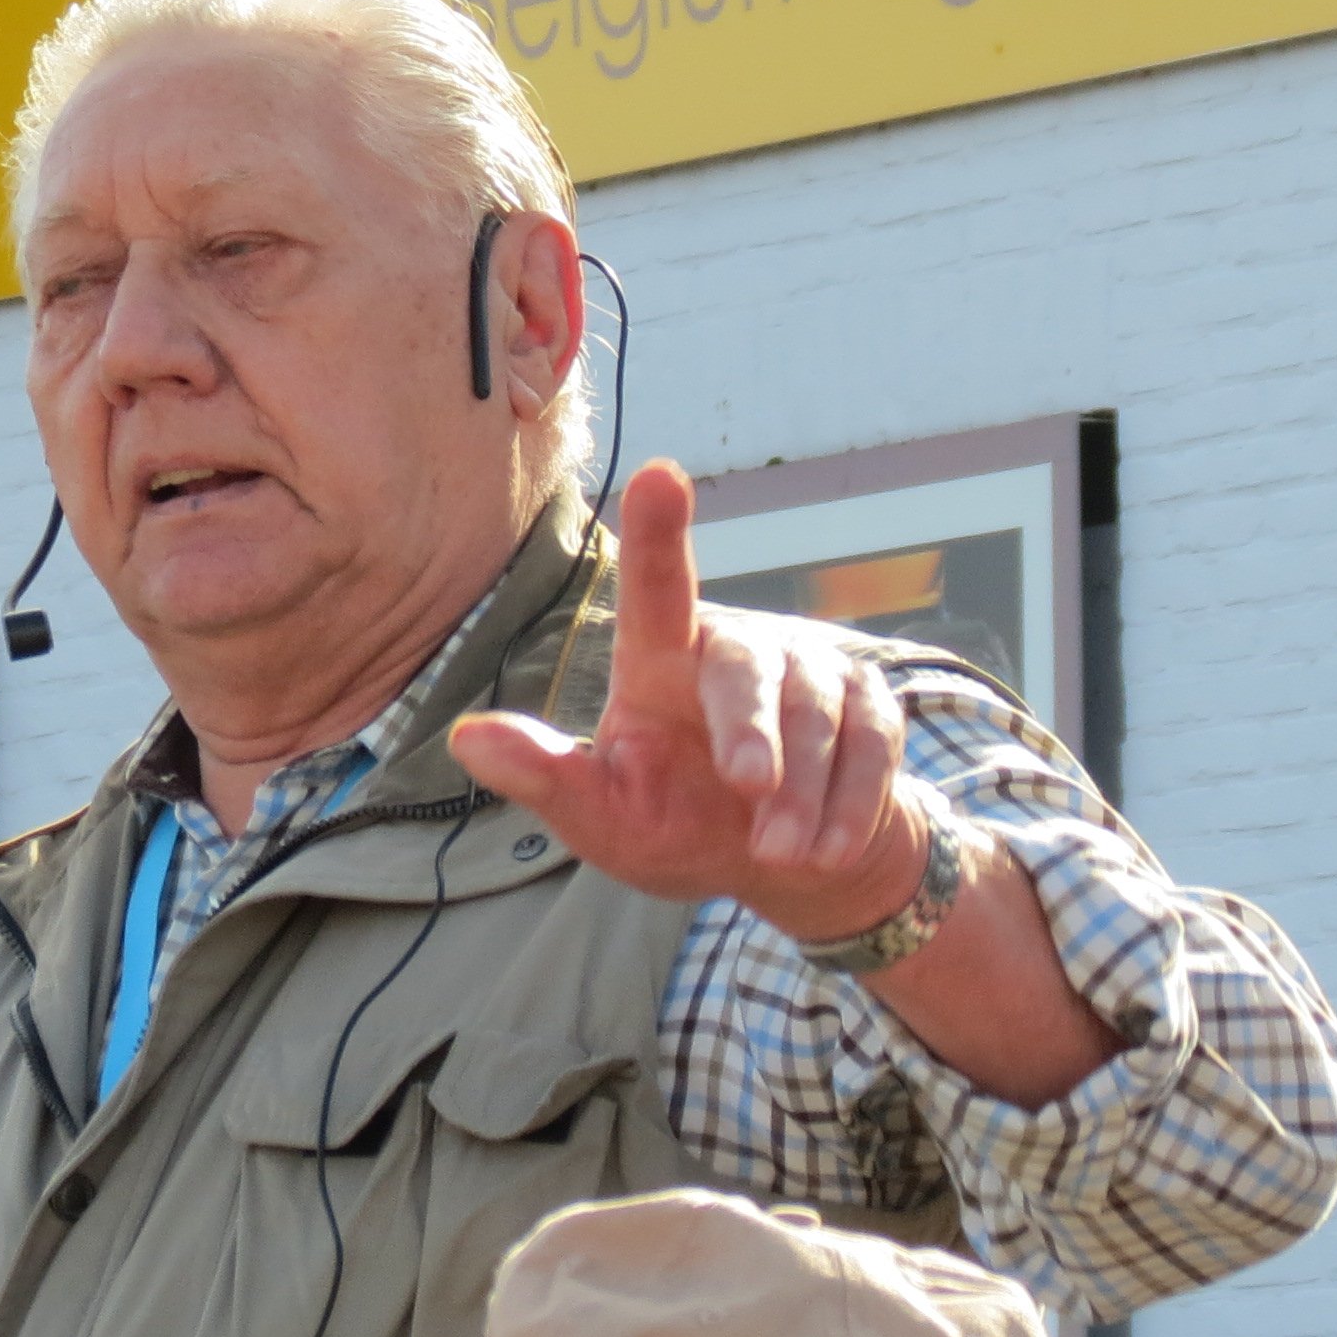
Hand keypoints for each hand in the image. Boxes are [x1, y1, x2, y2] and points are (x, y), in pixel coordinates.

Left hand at [452, 458, 929, 943]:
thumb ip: (545, 778)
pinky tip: (825, 852)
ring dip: (802, 790)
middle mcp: (735, 647)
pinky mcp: (870, 704)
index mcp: (658, 658)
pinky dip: (851, 803)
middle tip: (748, 791)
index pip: (657, 589)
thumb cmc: (674, 823)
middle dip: (751, 728)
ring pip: (816, 712)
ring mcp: (811, 669)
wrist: (783, 861)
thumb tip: (463, 740)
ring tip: (778, 852)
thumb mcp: (603, 816)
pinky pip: (873, 744)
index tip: (662, 475)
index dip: (661, 534)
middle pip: (746, 666)